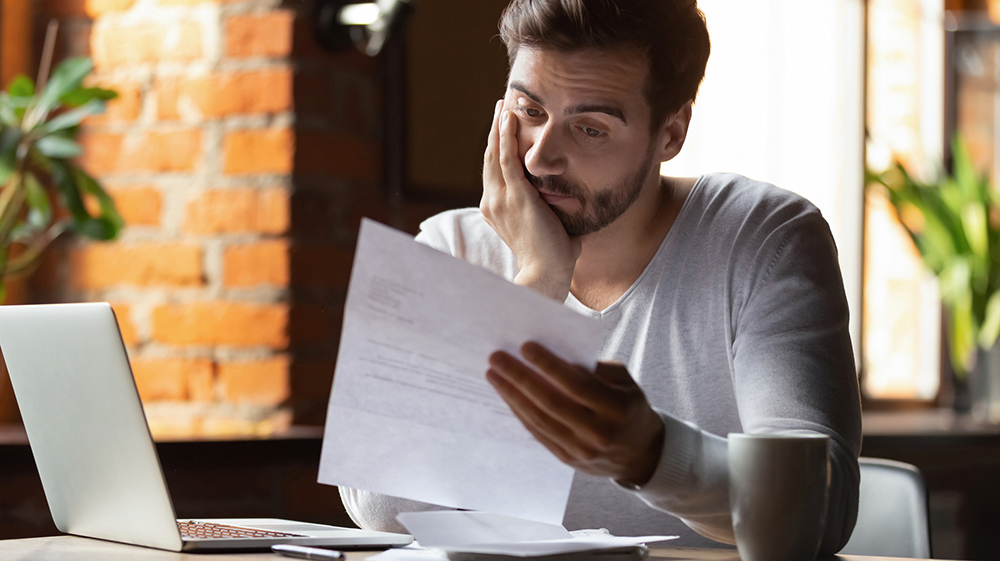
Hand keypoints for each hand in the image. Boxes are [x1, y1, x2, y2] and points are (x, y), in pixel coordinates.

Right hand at [480, 100, 581, 301]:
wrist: (546, 275)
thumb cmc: (553, 258)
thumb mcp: (549, 227)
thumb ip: (554, 212)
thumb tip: (572, 202)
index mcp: (496, 209)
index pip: (495, 171)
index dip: (498, 148)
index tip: (503, 128)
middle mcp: (492, 202)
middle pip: (490, 157)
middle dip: (495, 130)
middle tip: (500, 107)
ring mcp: (501, 198)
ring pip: (495, 153)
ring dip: (499, 126)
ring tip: (502, 104)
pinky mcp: (515, 196)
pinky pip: (507, 159)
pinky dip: (506, 136)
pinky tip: (508, 117)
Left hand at [486, 342, 664, 486]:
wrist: (640, 454)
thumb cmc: (629, 407)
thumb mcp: (625, 382)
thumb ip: (596, 369)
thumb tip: (556, 354)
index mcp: (616, 408)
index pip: (576, 385)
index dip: (549, 365)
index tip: (525, 346)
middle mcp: (598, 432)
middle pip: (551, 402)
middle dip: (520, 378)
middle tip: (497, 358)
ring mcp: (581, 450)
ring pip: (539, 419)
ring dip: (512, 395)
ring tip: (494, 374)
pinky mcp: (567, 459)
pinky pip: (538, 433)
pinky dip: (519, 412)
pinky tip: (507, 395)